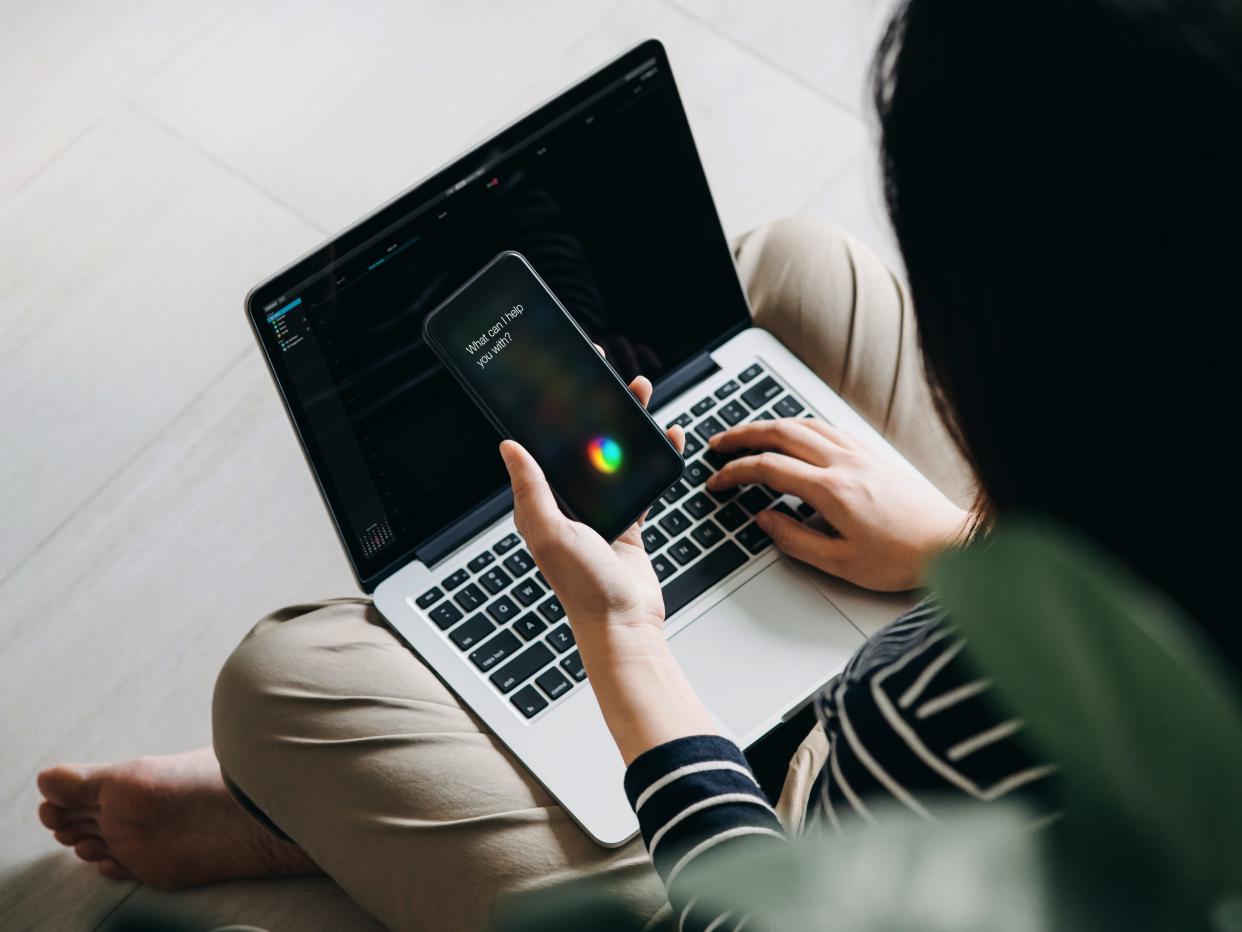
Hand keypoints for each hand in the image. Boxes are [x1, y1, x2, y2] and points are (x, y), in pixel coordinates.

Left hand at [500, 377, 715, 762]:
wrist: (624, 626)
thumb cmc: (583, 588)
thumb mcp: (551, 532)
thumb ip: (532, 488)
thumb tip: (509, 446)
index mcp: (543, 502)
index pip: (546, 442)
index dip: (554, 407)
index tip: (563, 374)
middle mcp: (568, 503)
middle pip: (583, 440)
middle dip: (595, 404)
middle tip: (607, 371)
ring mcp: (600, 510)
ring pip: (615, 454)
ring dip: (628, 423)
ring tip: (641, 392)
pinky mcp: (629, 521)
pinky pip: (643, 480)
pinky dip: (655, 457)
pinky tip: (667, 436)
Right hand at [705, 418, 968, 590]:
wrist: (951, 544)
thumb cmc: (903, 557)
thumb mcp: (841, 564)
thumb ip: (795, 540)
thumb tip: (765, 521)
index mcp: (832, 490)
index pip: (769, 469)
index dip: (735, 473)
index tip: (717, 482)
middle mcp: (844, 463)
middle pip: (781, 433)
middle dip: (742, 436)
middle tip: (718, 445)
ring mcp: (860, 454)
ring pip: (804, 424)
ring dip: (769, 425)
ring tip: (747, 435)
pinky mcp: (872, 454)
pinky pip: (826, 427)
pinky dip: (799, 425)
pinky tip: (792, 433)